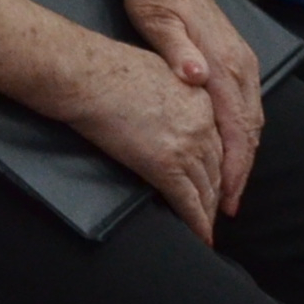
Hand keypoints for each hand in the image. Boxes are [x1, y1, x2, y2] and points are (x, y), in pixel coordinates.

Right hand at [55, 38, 225, 240]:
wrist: (85, 75)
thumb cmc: (105, 67)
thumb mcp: (156, 69)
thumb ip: (174, 91)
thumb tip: (168, 106)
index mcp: (201, 97)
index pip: (218, 140)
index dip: (218, 163)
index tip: (216, 177)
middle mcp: (202, 123)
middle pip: (217, 166)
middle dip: (216, 191)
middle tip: (215, 209)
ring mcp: (187, 146)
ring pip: (206, 188)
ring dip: (208, 211)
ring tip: (208, 226)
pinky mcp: (166, 166)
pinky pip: (188, 202)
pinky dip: (197, 223)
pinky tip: (201, 236)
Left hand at [122, 0, 261, 215]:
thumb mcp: (157, 20)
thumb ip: (177, 50)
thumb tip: (195, 76)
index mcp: (223, 61)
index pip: (236, 126)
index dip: (234, 165)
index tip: (226, 196)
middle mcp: (240, 65)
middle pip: (250, 129)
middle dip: (242, 170)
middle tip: (228, 205)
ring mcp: (242, 62)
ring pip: (253, 120)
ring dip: (245, 155)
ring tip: (229, 187)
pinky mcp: (237, 60)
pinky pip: (247, 106)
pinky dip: (243, 134)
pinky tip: (231, 149)